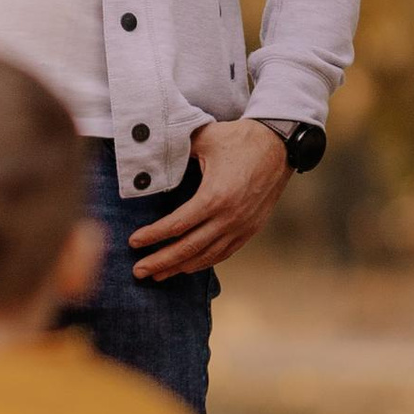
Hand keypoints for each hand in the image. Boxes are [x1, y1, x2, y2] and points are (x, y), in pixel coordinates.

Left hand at [130, 118, 291, 279]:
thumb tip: (148, 157)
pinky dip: (203, 262)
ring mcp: (242, 226)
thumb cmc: (239, 139)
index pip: (176, 226)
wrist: (280, 145)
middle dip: (160, 262)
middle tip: (138, 271)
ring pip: (206, 256)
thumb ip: (176, 151)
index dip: (152, 236)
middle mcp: (229, 218)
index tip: (133, 242)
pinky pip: (224, 253)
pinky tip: (187, 266)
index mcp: (215, 197)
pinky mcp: (251, 229)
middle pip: (188, 249)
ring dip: (180, 267)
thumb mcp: (204, 138)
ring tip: (158, 275)